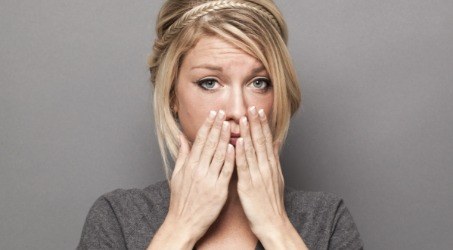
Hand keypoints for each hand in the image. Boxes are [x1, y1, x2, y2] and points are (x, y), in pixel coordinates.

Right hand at [165, 110, 234, 242]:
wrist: (184, 223)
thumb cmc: (181, 200)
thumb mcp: (177, 175)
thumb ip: (182, 154)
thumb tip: (182, 137)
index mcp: (189, 165)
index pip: (200, 140)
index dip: (208, 125)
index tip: (214, 113)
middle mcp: (198, 170)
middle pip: (210, 144)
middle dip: (217, 126)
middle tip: (224, 112)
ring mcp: (209, 179)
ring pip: (219, 154)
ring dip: (225, 138)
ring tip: (231, 124)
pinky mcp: (219, 190)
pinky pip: (226, 171)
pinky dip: (230, 158)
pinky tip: (235, 147)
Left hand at [235, 106, 286, 236]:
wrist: (272, 222)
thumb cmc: (271, 201)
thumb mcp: (277, 177)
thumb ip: (274, 159)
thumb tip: (275, 142)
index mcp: (271, 165)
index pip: (267, 140)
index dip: (262, 125)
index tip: (258, 111)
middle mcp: (266, 167)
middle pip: (261, 141)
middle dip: (256, 123)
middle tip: (252, 107)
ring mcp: (258, 175)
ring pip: (252, 150)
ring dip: (247, 133)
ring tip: (243, 118)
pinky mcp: (249, 185)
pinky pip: (244, 167)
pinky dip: (242, 153)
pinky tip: (238, 142)